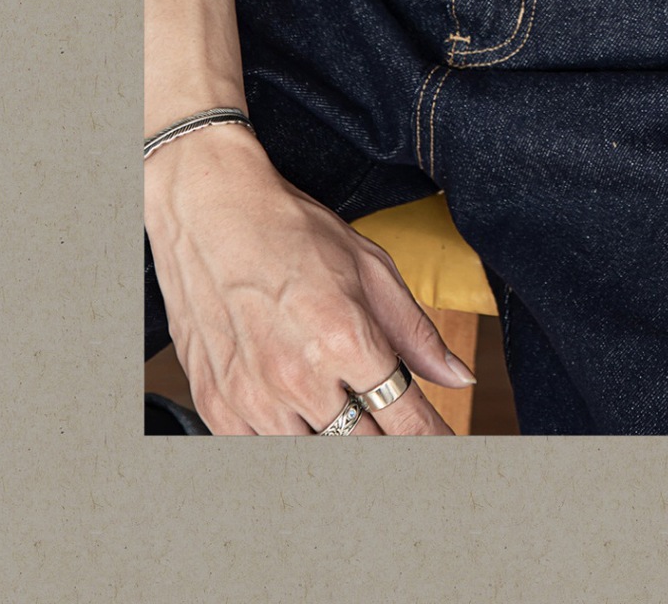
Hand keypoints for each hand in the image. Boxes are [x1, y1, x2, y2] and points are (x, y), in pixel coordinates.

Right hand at [145, 126, 474, 434]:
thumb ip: (415, 331)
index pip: (405, 420)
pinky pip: (261, 452)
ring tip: (338, 409)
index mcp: (344, 338)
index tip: (448, 450)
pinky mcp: (216, 404)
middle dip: (386, 442)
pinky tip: (294, 411)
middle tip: (391, 424)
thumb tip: (459, 376)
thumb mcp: (369, 266)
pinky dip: (285, 439)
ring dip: (334, 439)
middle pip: (363, 448)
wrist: (207, 211)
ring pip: (312, 456)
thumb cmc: (290, 230)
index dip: (433, 441)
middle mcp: (298, 377)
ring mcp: (252, 397)